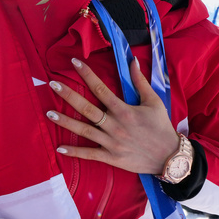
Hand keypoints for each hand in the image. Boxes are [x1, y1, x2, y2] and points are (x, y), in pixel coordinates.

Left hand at [46, 58, 178, 174]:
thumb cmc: (161, 127)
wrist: (169, 157)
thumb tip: (133, 61)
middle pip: (86, 108)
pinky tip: (59, 148)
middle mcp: (114, 125)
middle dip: (68, 95)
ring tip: (49, 113)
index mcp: (124, 110)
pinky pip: (89, 154)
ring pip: (83, 130)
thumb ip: (140, 81)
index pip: (101, 89)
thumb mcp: (154, 101)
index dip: (86, 75)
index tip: (74, 62)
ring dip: (65, 122)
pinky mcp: (111, 157)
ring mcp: (111, 143)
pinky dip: (74, 152)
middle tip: (52, 84)